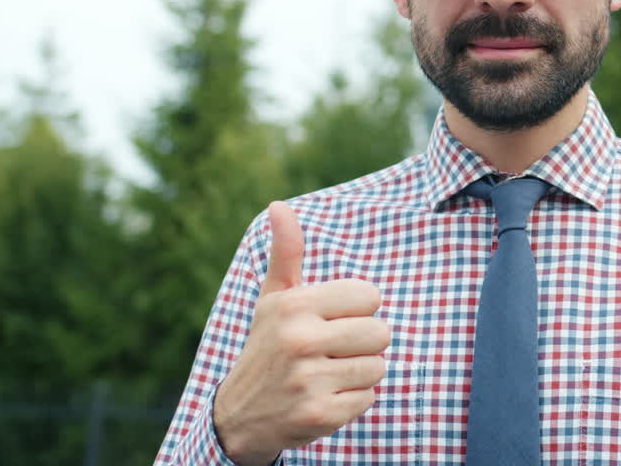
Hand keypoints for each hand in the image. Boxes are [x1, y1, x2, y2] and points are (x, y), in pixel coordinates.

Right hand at [213, 201, 389, 464]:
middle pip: (380, 333)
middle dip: (363, 343)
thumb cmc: (267, 346)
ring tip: (327, 374)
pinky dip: (352, 400)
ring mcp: (309, 380)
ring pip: (378, 366)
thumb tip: (278, 205)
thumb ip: (286, 253)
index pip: (370, 296)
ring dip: (359, 373)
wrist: (240, 415)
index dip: (358, 310)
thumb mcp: (274, 298)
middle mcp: (299, 340)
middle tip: (332, 351)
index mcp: (294, 305)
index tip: (332, 320)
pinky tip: (324, 397)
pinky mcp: (320, 415)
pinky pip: (369, 398)